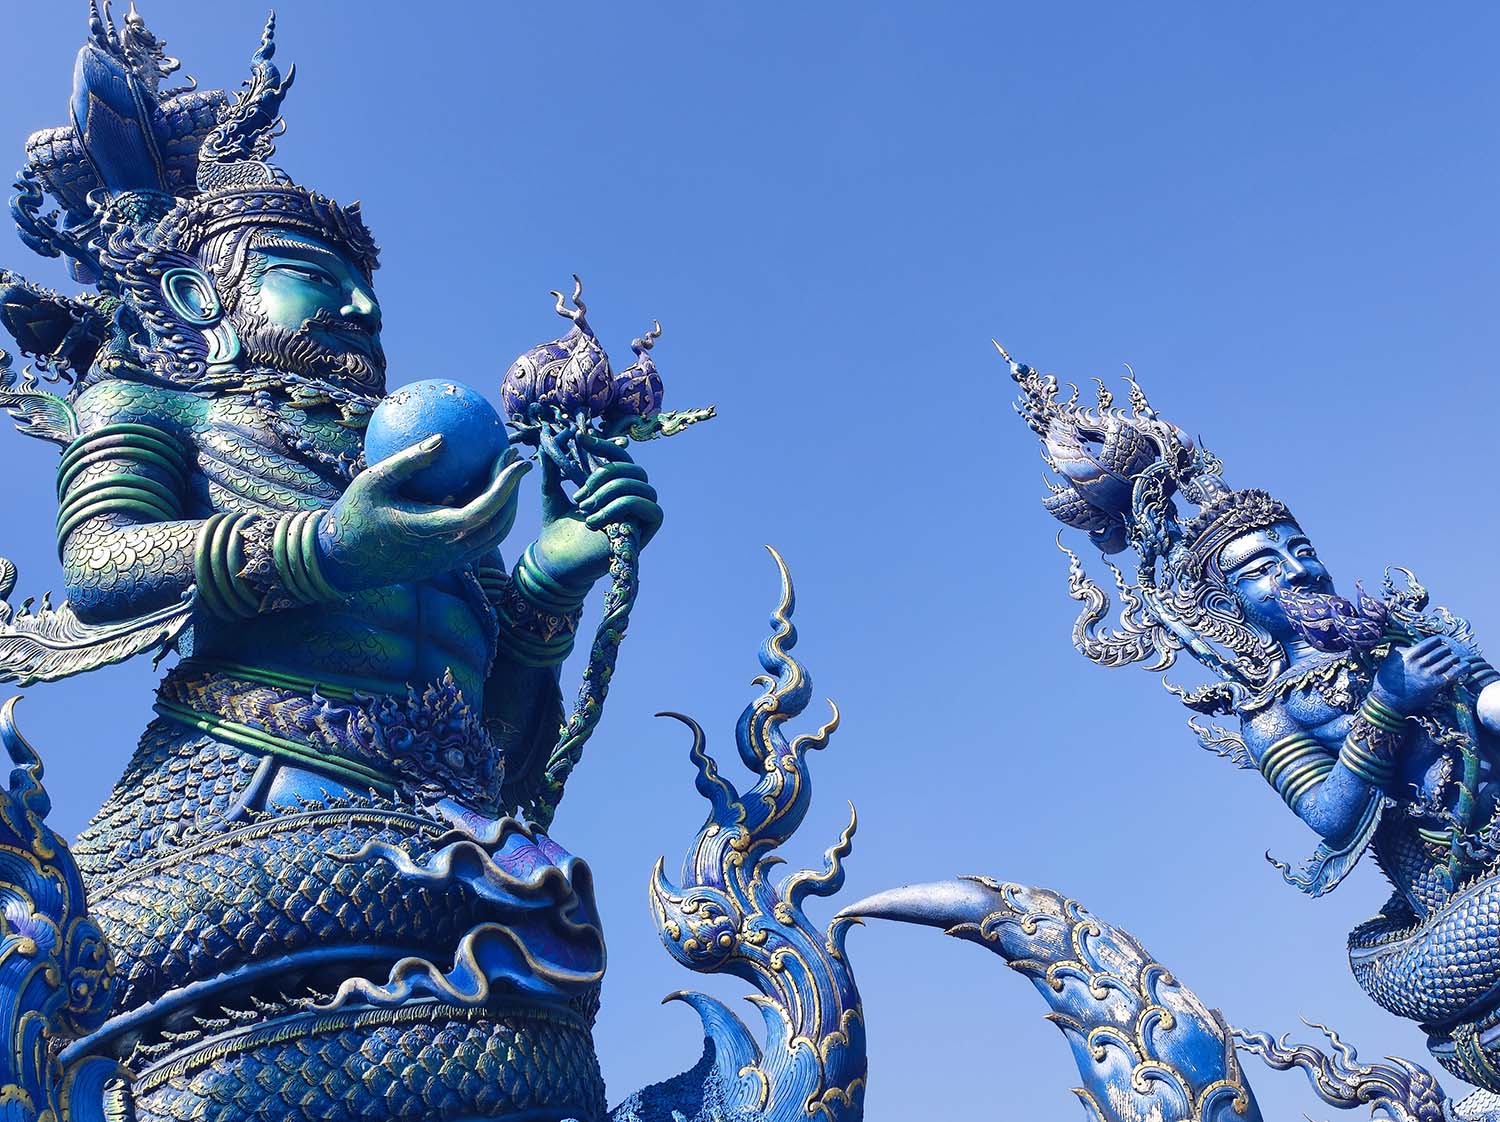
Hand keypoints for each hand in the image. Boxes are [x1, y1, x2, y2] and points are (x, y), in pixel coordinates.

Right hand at [316, 435, 530, 591]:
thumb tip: (442, 439)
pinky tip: (479, 490)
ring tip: (506, 475)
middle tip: (516, 459)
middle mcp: (446, 551)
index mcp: (432, 531)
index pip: (482, 511)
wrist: (339, 561)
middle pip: (498, 524)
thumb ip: (408, 461)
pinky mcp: (444, 563)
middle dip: (514, 492)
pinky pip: (477, 540)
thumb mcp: (372, 480)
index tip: (517, 460)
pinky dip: (489, 516)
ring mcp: (447, 561)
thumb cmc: (353, 515)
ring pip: (492, 537)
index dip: (506, 487)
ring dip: (506, 507)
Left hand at [528, 434, 662, 592]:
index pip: (621, 457)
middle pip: (635, 470)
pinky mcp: (644, 534)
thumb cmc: (556, 529)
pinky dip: (622, 507)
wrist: (555, 561)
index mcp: (613, 486)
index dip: (605, 445)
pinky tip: (595, 522)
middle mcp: (629, 499)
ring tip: (585, 510)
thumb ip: (552, 466)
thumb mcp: (551, 490)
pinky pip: (650, 508)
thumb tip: (551, 439)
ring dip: (610, 493)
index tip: (580, 439)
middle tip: (579, 495)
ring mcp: (638, 517)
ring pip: (642, 487)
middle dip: (605, 475)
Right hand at [1372, 635, 1464, 715]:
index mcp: (1408, 655)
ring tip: (1454, 659)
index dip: (1437, 642)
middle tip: (1446, 653)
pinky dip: (1462, 668)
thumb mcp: (1389, 660)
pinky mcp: (1434, 685)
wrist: (1387, 701)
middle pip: (1441, 650)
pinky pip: (1453, 673)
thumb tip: (1403, 640)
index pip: (1430, 642)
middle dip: (1446, 651)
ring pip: (1449, 660)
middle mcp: (1419, 663)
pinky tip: (1466, 666)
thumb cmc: (1387, 681)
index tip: (1438, 644)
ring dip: (1454, 659)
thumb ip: (1398, 649)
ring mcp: (1427, 674)